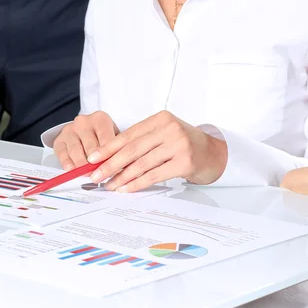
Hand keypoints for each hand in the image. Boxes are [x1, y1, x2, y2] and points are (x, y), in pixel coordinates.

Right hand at [53, 111, 118, 170]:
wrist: (84, 129)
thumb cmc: (102, 135)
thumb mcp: (113, 136)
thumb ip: (115, 149)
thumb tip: (119, 168)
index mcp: (100, 119)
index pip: (107, 139)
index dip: (110, 157)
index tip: (114, 169)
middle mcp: (83, 122)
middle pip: (91, 146)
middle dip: (96, 163)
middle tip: (101, 175)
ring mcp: (69, 130)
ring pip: (76, 150)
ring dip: (82, 165)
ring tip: (88, 175)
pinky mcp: (59, 140)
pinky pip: (62, 153)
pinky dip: (67, 163)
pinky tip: (72, 171)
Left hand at [87, 111, 227, 191]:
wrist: (214, 153)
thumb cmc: (183, 144)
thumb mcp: (163, 134)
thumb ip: (140, 141)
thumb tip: (108, 157)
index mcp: (160, 118)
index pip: (128, 135)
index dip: (108, 148)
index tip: (92, 159)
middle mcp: (169, 129)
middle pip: (132, 149)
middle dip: (110, 164)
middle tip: (95, 175)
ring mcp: (178, 145)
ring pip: (141, 163)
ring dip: (122, 177)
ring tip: (109, 185)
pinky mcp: (185, 162)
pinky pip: (154, 175)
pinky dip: (137, 183)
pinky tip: (126, 188)